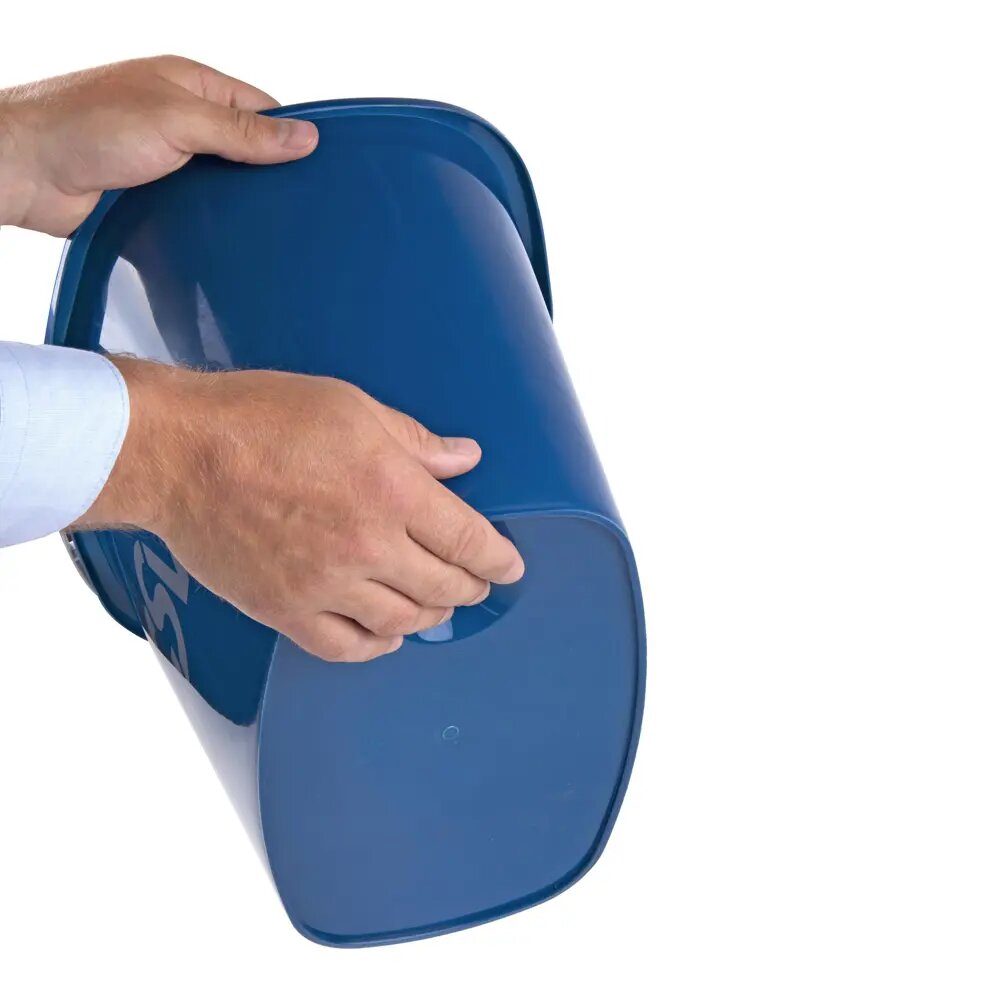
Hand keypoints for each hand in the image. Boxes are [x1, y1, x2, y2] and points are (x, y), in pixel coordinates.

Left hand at [0, 55, 317, 235]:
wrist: (25, 172)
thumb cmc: (84, 127)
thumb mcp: (177, 120)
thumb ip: (242, 132)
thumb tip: (304, 137)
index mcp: (191, 85)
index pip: (261, 108)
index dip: (291, 136)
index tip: (321, 167)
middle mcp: (180, 120)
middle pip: (245, 149)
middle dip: (270, 175)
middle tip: (302, 208)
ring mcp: (167, 159)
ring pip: (222, 184)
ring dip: (240, 205)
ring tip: (273, 230)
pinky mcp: (153, 196)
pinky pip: (197, 211)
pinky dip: (213, 224)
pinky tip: (231, 241)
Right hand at [78, 358, 524, 661]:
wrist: (179, 453)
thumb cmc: (259, 419)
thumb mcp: (351, 408)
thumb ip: (416, 441)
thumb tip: (463, 459)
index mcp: (392, 490)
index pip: (469, 540)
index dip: (498, 559)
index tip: (510, 567)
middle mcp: (366, 545)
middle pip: (444, 586)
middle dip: (472, 587)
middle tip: (478, 583)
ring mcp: (326, 584)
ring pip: (402, 621)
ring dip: (430, 615)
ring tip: (437, 605)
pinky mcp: (286, 609)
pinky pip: (345, 646)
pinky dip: (376, 645)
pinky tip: (386, 634)